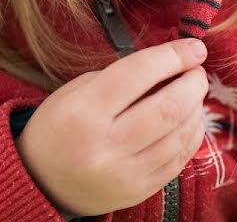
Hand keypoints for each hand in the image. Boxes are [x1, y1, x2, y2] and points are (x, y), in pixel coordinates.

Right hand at [15, 39, 208, 216]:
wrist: (39, 181)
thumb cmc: (58, 126)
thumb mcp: (76, 91)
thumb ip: (120, 78)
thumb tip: (169, 66)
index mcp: (84, 110)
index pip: (139, 73)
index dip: (173, 56)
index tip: (194, 46)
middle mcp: (106, 144)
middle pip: (168, 107)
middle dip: (192, 83)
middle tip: (196, 70)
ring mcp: (125, 172)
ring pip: (179, 134)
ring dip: (195, 108)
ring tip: (193, 94)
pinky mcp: (139, 190)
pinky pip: (179, 160)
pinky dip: (191, 134)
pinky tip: (189, 120)